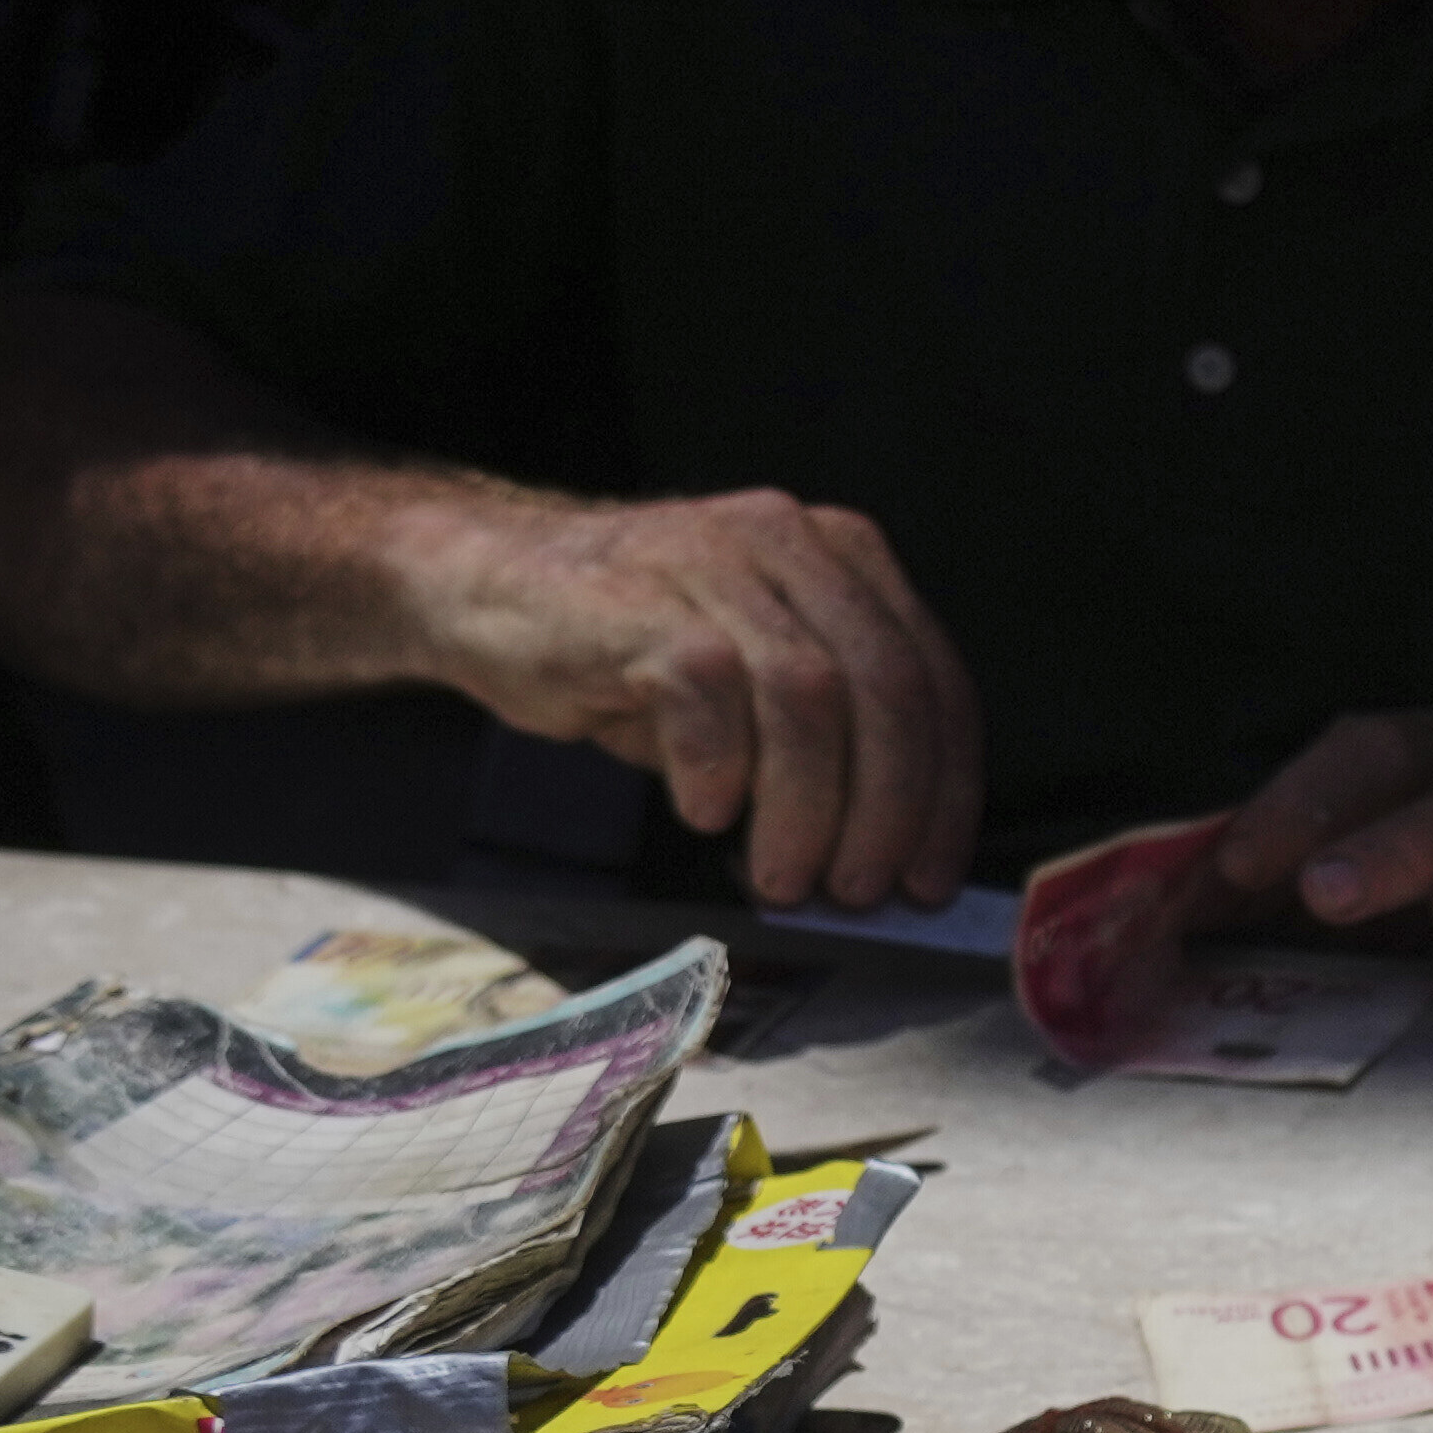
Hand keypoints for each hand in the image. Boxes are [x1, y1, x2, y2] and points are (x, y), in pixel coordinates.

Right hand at [405, 486, 987, 914]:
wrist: (485, 584)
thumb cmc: (632, 650)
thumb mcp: (754, 685)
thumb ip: (827, 745)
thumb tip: (879, 861)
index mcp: (843, 558)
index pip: (935, 681)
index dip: (947, 793)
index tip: (931, 878)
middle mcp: (791, 542)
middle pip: (887, 690)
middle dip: (888, 811)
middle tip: (858, 890)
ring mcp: (715, 561)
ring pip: (810, 698)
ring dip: (807, 809)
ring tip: (782, 875)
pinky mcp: (642, 599)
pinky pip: (709, 695)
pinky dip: (717, 772)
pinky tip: (703, 811)